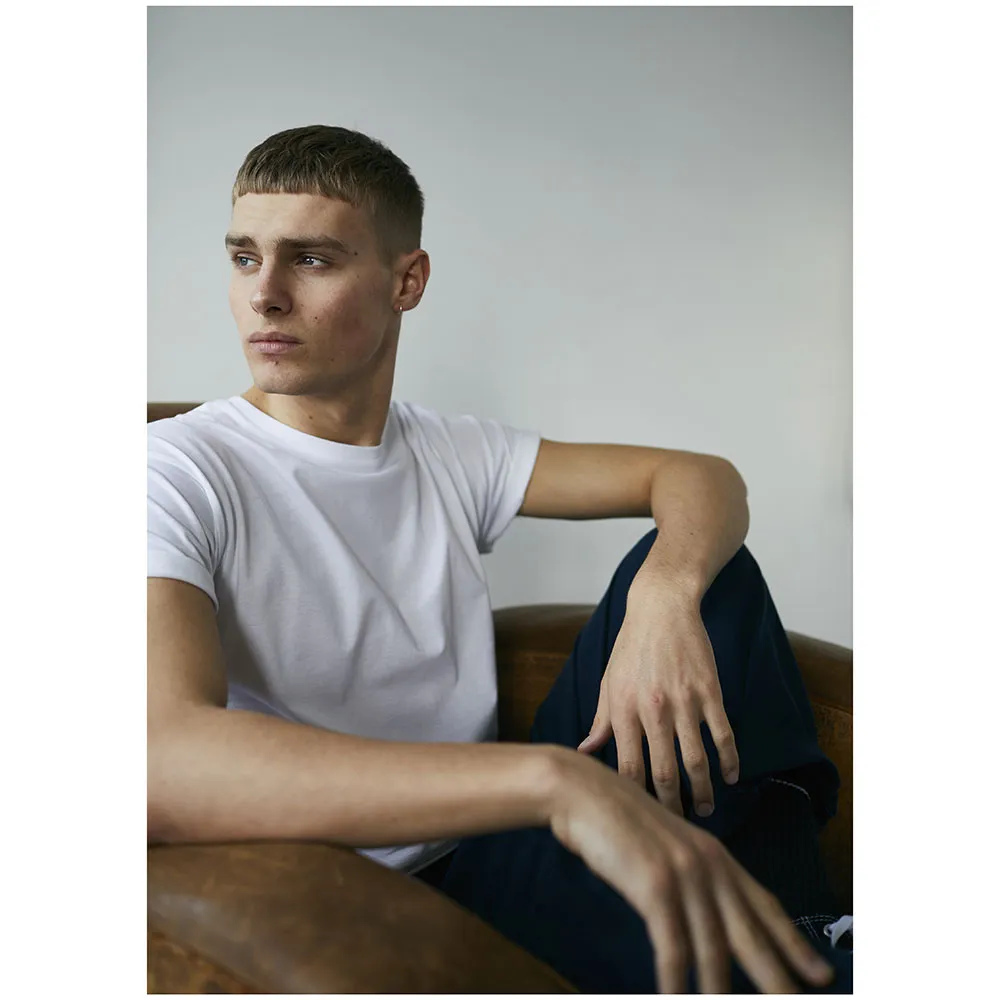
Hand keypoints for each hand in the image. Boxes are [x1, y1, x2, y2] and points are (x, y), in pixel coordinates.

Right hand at [548, 750, 833, 992]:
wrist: (583, 790)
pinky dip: (675, 981)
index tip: (821, 975)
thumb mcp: (668, 846)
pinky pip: (674, 947)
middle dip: (777, 978)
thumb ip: (694, 875)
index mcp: (716, 856)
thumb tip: (711, 912)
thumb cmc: (618, 821)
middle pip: (752, 936)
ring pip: (715, 951)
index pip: (766, 907)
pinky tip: (673, 998)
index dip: (794, 944)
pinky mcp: (655, 884)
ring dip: (719, 994)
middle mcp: (709, 865)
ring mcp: (684, 874)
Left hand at [576, 589, 738, 816]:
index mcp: (624, 710)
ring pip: (696, 760)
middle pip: (664, 773)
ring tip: (707, 808)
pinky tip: (731, 776)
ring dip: (704, 790)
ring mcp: (684, 702)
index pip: (628, 768)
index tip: (642, 817)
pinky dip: (730, 760)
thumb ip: (600, 721)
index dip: (636, 798)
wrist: (662, 607)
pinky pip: (723, 735)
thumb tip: (585, 751)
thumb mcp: (609, 682)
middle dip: (672, 805)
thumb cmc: (631, 646)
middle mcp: (653, 710)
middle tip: (678, 824)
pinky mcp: (710, 692)